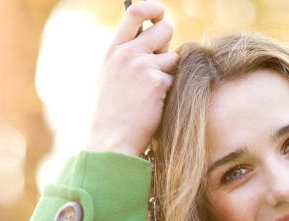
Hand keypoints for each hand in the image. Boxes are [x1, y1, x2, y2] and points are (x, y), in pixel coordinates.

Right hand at [86, 1, 177, 155]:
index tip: (160, 11)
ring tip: (152, 94)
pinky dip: (170, 92)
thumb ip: (131, 57)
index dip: (152, 7)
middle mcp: (127, 53)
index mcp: (114, 50)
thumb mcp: (114, 77)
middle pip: (165, 29)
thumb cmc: (116, 113)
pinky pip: (176, 79)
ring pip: (174, 58)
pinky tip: (155, 105)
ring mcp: (142, 65)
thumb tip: (160, 43)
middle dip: (170, 44)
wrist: (112, 139)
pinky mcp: (157, 81)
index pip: (134, 13)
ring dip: (170, 74)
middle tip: (163, 64)